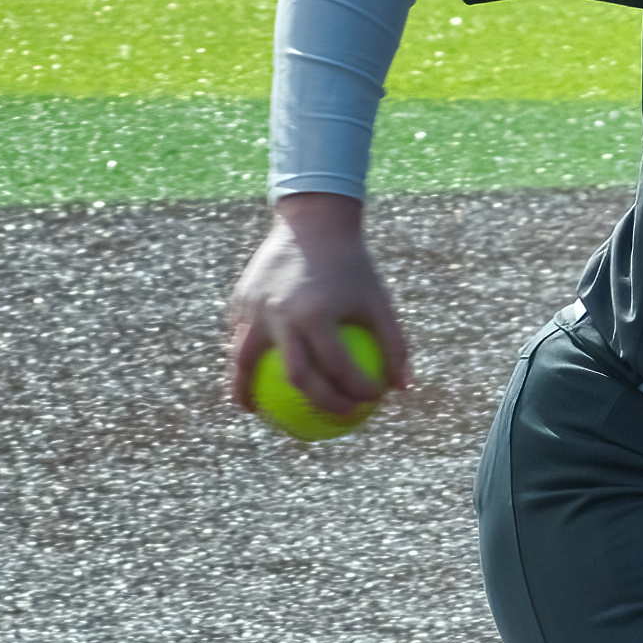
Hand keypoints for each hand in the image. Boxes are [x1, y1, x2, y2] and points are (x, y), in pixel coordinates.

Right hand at [226, 193, 415, 422]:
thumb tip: (404, 389)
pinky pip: (239, 339)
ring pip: (246, 361)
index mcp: (318, 314)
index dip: (358, 392)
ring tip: (255, 411)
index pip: (339, 368)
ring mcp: (256, 308)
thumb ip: (394, 344)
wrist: (313, 222)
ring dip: (247, 391)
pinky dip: (240, 360)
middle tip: (334, 420)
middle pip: (297, 376)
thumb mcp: (378, 300)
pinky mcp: (241, 300)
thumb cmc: (351, 265)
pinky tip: (245, 376)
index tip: (371, 403)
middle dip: (319, 404)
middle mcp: (282, 314)